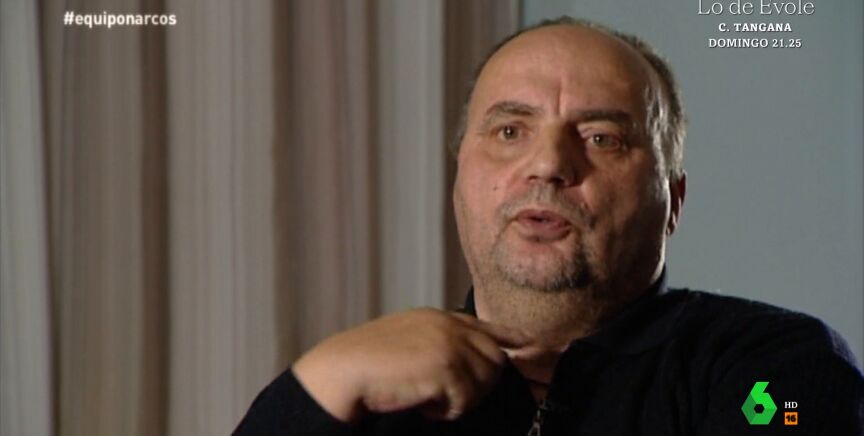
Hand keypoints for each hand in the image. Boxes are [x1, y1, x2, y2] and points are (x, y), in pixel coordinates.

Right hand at [292, 308, 527, 421]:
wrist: (344, 370)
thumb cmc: (368, 365)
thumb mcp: (408, 342)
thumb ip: (440, 345)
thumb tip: (468, 369)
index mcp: (439, 318)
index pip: (487, 326)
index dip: (512, 337)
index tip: (532, 344)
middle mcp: (450, 325)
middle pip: (494, 359)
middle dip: (478, 385)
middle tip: (443, 397)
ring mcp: (450, 343)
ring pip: (484, 381)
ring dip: (459, 399)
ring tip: (425, 397)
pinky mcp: (447, 365)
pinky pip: (465, 399)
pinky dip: (444, 410)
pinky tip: (421, 403)